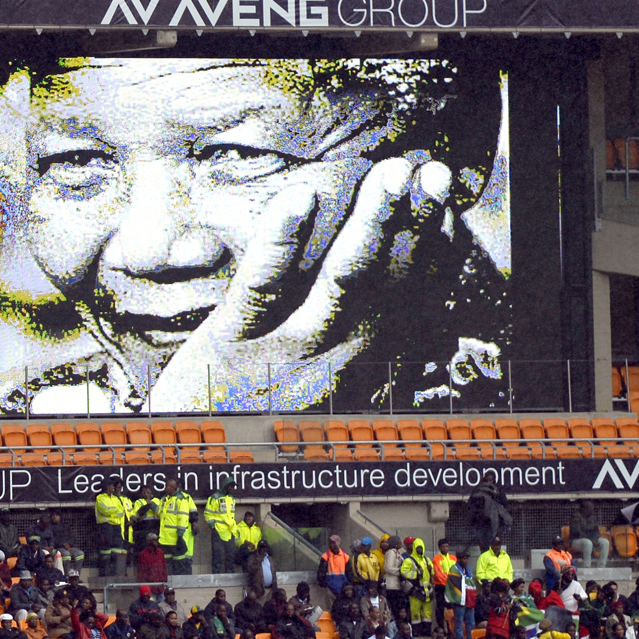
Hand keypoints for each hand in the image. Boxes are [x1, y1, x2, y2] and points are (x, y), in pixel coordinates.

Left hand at [148, 156, 453, 410]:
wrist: (193, 467)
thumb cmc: (252, 417)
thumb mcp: (315, 385)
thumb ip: (346, 338)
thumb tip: (382, 284)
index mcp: (357, 366)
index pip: (411, 298)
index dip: (433, 246)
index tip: (445, 198)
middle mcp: (335, 362)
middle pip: (388, 284)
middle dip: (415, 223)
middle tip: (433, 171)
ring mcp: (284, 353)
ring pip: (341, 282)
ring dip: (372, 224)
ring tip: (391, 174)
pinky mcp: (231, 344)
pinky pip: (263, 286)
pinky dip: (284, 239)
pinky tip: (301, 195)